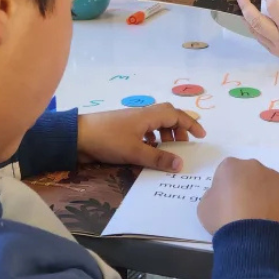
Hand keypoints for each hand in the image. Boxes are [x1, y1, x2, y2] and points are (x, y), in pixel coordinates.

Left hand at [77, 104, 205, 171]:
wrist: (77, 136)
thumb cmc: (108, 140)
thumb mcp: (135, 152)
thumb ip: (158, 159)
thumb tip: (181, 164)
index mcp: (149, 115)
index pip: (176, 116)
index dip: (190, 124)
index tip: (201, 136)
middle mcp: (143, 114)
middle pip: (167, 116)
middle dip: (179, 129)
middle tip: (183, 145)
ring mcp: (132, 121)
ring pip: (156, 123)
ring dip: (165, 134)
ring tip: (168, 150)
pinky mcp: (123, 128)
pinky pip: (145, 130)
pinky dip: (152, 138)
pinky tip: (149, 150)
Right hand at [198, 157, 278, 233]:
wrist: (252, 235)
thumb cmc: (224, 220)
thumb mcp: (204, 208)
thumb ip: (213, 196)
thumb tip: (223, 197)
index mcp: (229, 166)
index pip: (226, 174)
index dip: (226, 190)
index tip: (227, 206)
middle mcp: (252, 165)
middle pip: (248, 175)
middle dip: (247, 189)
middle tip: (245, 211)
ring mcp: (273, 174)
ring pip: (267, 183)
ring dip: (263, 195)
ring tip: (260, 218)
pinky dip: (278, 202)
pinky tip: (273, 218)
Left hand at [235, 0, 278, 61]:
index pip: (276, 10)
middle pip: (258, 22)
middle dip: (246, 7)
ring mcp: (278, 49)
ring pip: (255, 31)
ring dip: (247, 18)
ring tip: (242, 5)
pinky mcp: (276, 52)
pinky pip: (260, 38)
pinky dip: (255, 27)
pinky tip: (252, 18)